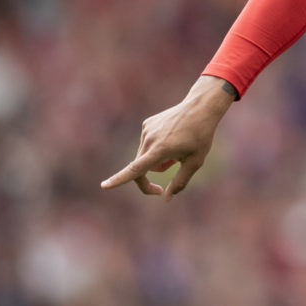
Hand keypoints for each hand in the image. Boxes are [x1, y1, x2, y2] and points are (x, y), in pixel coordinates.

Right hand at [101, 76, 234, 199]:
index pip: (136, 169)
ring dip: (157, 159)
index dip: (119, 179)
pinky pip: (148, 144)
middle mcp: (149, 139)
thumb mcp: (195, 162)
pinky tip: (172, 136)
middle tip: (170, 175)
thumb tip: (166, 199)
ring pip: (145, 156)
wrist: (201, 106)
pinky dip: (156, 147)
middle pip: (140, 168)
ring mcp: (146, 130)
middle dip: (153, 175)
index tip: (104, 185)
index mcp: (160, 150)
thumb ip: (180, 182)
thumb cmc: (201, 135)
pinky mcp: (147, 123)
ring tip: (177, 147)